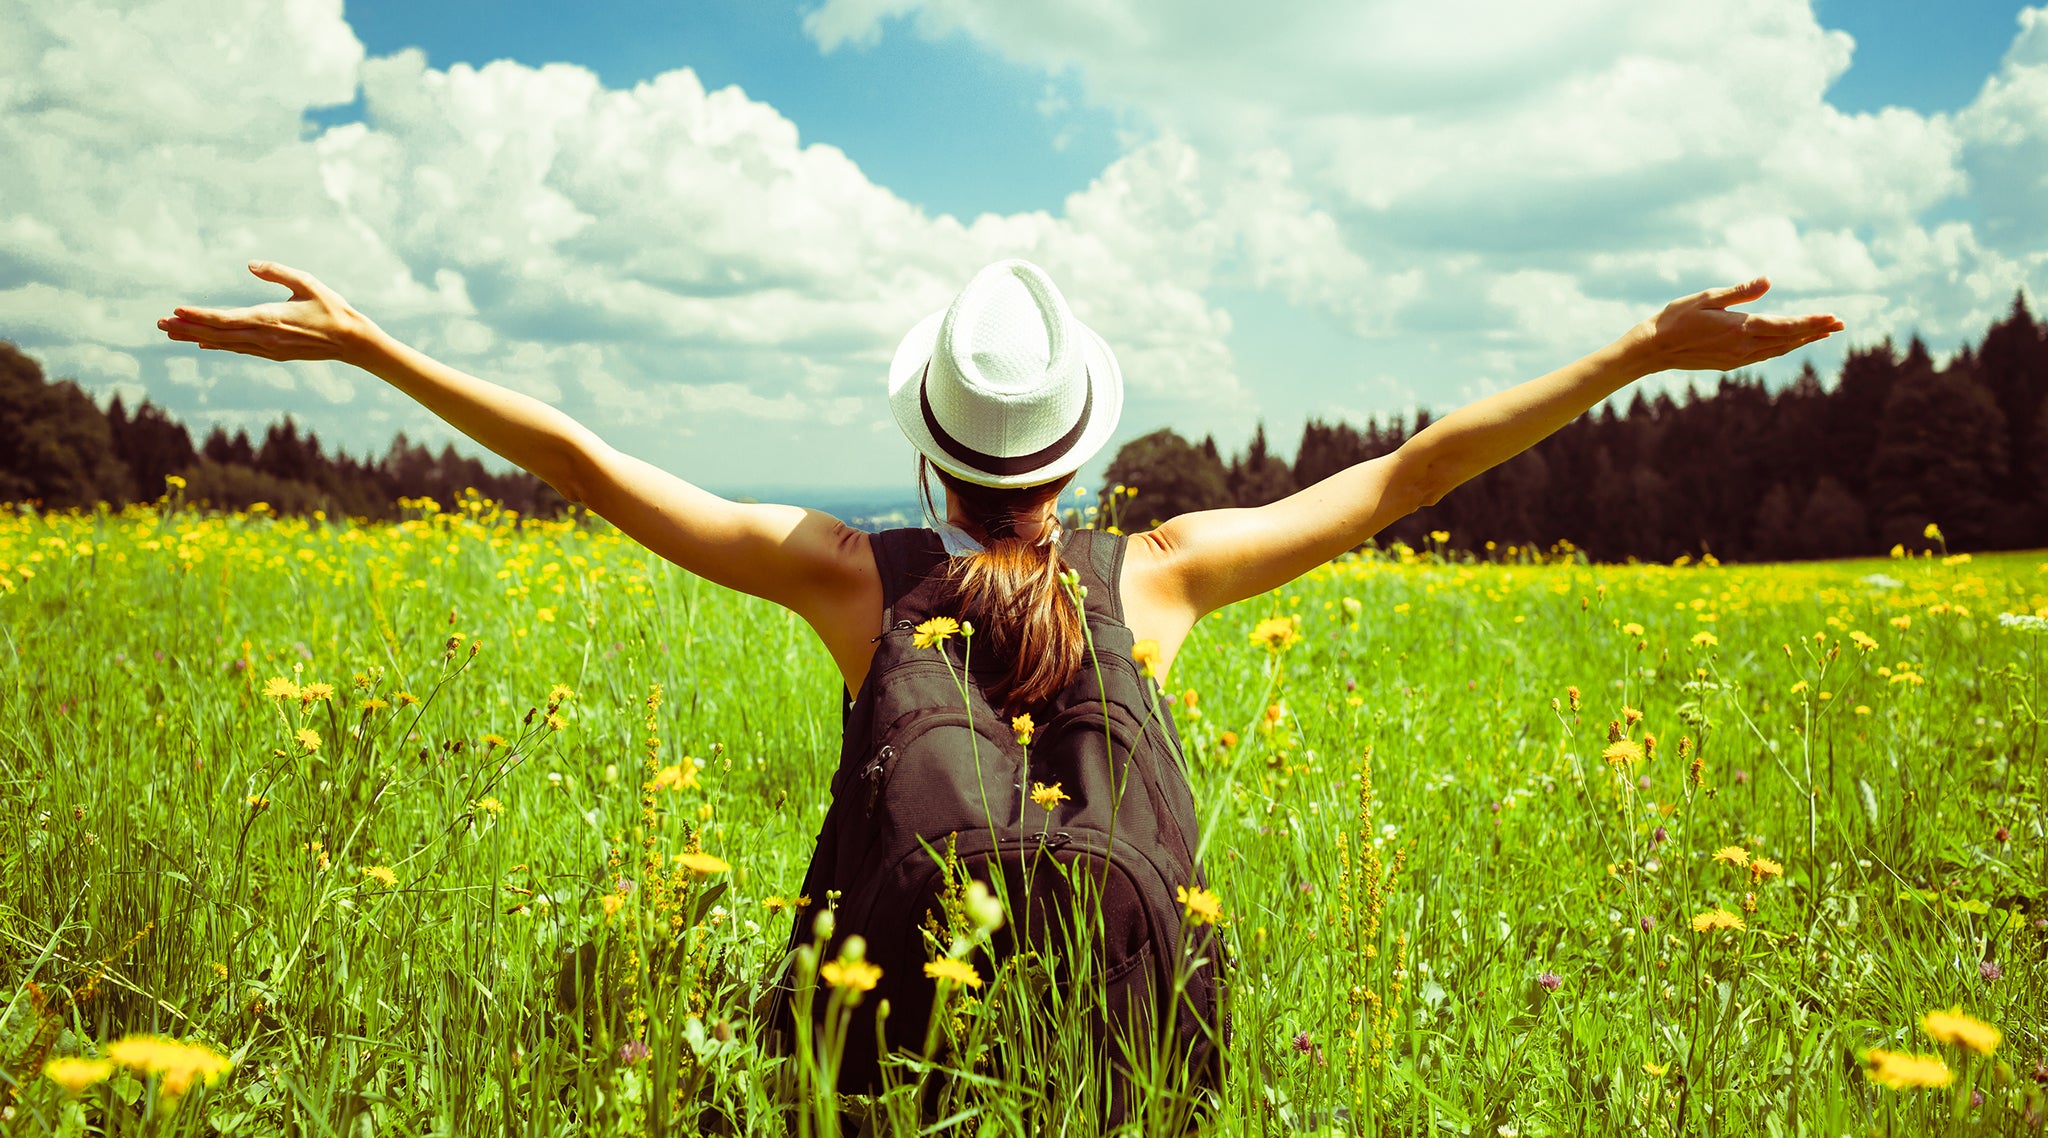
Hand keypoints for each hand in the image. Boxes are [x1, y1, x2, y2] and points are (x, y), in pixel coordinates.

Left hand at [158, 261, 375, 362]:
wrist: (351, 341)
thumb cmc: (332, 308)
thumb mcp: (307, 282)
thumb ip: (277, 272)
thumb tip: (250, 264)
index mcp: (270, 319)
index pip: (225, 319)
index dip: (198, 316)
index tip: (175, 311)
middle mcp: (264, 337)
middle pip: (217, 335)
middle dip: (186, 329)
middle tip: (159, 324)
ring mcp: (268, 348)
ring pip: (224, 343)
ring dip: (196, 338)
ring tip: (172, 333)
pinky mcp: (273, 353)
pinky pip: (238, 348)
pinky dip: (218, 344)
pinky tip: (203, 343)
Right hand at [1625, 278, 1842, 373]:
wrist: (1653, 349)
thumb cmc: (1676, 318)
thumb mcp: (1707, 297)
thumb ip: (1740, 291)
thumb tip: (1768, 281)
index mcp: (1740, 328)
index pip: (1786, 326)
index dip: (1812, 322)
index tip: (1834, 318)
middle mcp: (1743, 347)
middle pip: (1788, 339)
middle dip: (1816, 331)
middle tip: (1840, 324)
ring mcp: (1737, 358)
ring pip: (1778, 349)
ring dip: (1802, 340)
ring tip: (1822, 333)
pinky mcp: (1729, 363)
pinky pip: (1764, 355)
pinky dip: (1782, 347)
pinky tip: (1788, 343)